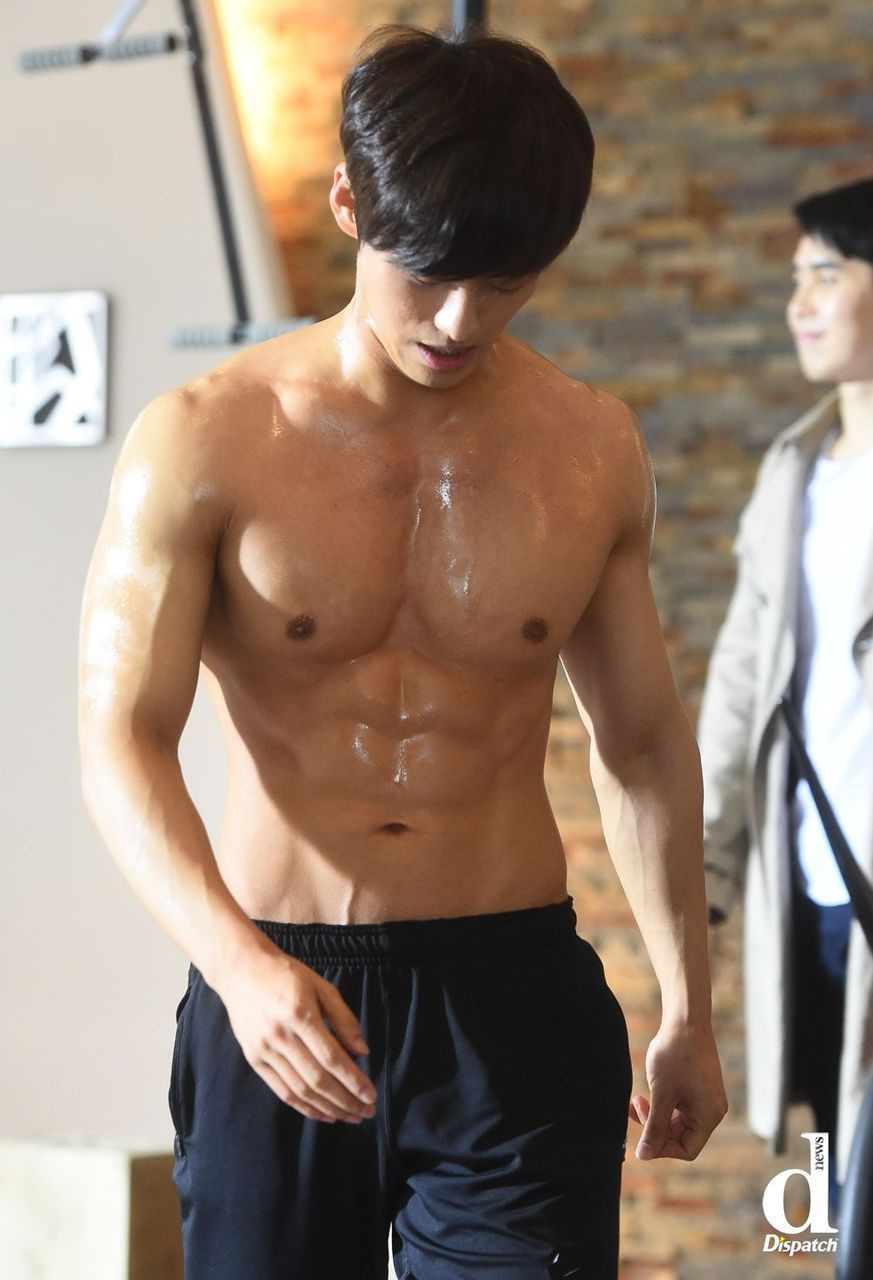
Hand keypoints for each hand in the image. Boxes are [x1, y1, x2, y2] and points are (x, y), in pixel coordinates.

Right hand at [216, 941, 377, 1124]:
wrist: (241, 970)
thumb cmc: (286, 975)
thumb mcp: (321, 986)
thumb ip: (343, 1018)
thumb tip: (363, 1052)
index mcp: (300, 1014)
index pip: (331, 1057)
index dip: (353, 1080)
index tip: (371, 1094)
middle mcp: (281, 1036)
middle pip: (317, 1079)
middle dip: (345, 1100)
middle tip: (367, 1111)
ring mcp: (264, 1050)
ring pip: (300, 1090)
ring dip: (328, 1108)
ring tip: (350, 1116)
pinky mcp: (254, 1060)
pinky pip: (282, 1091)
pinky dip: (304, 1107)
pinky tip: (324, 1114)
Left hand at [628, 1020, 726, 1160]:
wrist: (685, 1019)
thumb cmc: (676, 1054)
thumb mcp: (661, 1093)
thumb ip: (654, 1126)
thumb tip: (643, 1156)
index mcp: (709, 1116)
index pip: (687, 1149)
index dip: (662, 1148)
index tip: (641, 1136)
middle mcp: (711, 1110)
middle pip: (681, 1135)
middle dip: (655, 1126)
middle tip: (635, 1108)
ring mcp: (704, 1098)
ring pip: (676, 1120)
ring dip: (655, 1114)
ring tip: (637, 1099)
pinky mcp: (696, 1087)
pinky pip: (678, 1105)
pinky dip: (661, 1102)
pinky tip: (647, 1091)